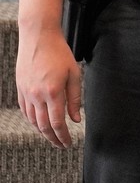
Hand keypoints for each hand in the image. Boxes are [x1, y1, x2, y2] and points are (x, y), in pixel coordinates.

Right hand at [16, 28, 81, 147]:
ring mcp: (27, 93)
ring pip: (33, 121)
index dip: (63, 136)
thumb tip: (76, 119)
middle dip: (53, 139)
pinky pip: (25, 111)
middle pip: (44, 126)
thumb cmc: (59, 53)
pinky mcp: (21, 89)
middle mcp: (37, 95)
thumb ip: (75, 98)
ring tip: (52, 137)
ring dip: (43, 132)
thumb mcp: (74, 73)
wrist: (38, 37)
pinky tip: (39, 124)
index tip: (69, 143)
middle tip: (61, 145)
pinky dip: (33, 121)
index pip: (58, 123)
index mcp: (53, 92)